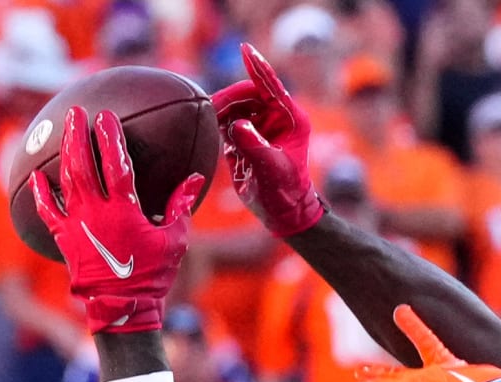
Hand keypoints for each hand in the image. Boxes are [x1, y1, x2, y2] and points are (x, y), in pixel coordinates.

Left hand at [31, 108, 201, 334]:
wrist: (122, 307)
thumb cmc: (152, 276)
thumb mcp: (174, 242)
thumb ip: (181, 207)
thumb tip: (195, 179)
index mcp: (124, 210)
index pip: (115, 164)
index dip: (110, 137)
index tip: (108, 117)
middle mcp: (96, 211)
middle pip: (82, 163)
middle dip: (78, 135)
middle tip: (77, 114)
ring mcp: (76, 223)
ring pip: (64, 179)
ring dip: (63, 152)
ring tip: (63, 133)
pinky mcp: (64, 237)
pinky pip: (48, 210)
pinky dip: (40, 192)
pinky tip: (36, 176)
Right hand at [211, 43, 324, 237]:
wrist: (282, 214)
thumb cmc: (285, 193)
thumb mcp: (272, 170)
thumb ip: (254, 146)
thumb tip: (237, 126)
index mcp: (291, 119)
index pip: (271, 85)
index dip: (257, 66)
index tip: (245, 48)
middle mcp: (275, 118)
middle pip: (246, 93)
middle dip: (228, 98)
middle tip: (212, 109)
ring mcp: (258, 125)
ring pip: (233, 105)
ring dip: (220, 110)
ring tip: (210, 122)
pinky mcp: (243, 136)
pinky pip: (225, 119)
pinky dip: (216, 122)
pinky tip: (210, 128)